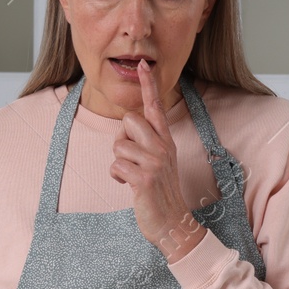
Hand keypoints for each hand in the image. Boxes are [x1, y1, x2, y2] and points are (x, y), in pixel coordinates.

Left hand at [109, 61, 203, 261]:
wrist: (172, 223)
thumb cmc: (160, 192)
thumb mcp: (158, 162)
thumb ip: (147, 143)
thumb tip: (126, 130)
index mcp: (166, 141)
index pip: (155, 107)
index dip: (148, 85)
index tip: (143, 64)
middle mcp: (163, 148)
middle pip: (129, 121)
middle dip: (122, 140)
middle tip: (132, 159)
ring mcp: (155, 163)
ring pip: (119, 146)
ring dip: (119, 163)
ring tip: (133, 176)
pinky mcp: (144, 179)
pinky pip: (116, 166)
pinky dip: (116, 177)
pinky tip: (129, 186)